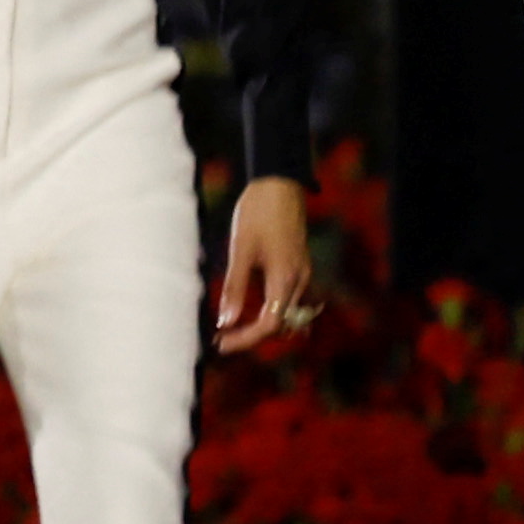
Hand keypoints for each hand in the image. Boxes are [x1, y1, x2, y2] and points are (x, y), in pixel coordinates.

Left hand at [209, 175, 316, 352]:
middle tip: (222, 338)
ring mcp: (302, 274)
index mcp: (285, 278)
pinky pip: (288, 301)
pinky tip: (250, 309)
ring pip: (286, 315)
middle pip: (279, 324)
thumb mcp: (240, 249)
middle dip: (252, 336)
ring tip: (232, 327)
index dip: (246, 339)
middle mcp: (299, 281)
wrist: (280, 181)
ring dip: (262, 325)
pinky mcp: (299, 267)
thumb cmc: (258, 211)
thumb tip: (226, 321)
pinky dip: (270, 311)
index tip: (221, 342)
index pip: (269, 325)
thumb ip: (235, 287)